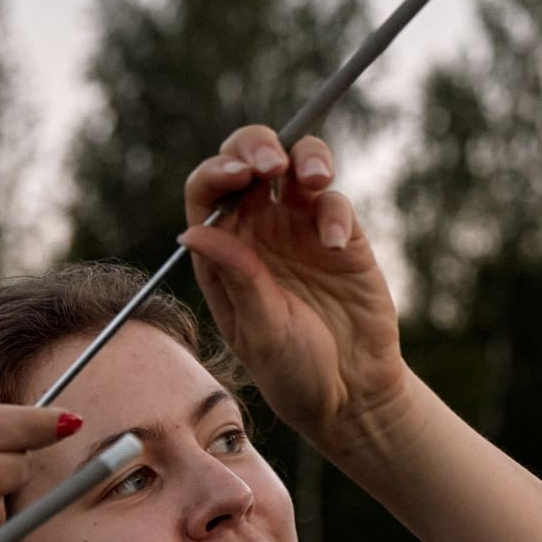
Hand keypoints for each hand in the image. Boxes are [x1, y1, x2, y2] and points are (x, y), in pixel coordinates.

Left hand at [177, 126, 406, 448]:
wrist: (349, 394)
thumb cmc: (292, 370)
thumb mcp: (258, 330)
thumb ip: (236, 277)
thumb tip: (193, 229)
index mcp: (223, 247)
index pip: (208, 189)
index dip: (218, 171)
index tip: (238, 176)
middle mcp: (260, 229)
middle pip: (251, 159)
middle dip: (258, 146)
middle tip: (271, 164)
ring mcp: (303, 229)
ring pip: (299, 164)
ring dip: (306, 157)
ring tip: (315, 176)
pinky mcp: (345, 238)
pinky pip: (337, 203)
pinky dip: (336, 212)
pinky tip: (335, 247)